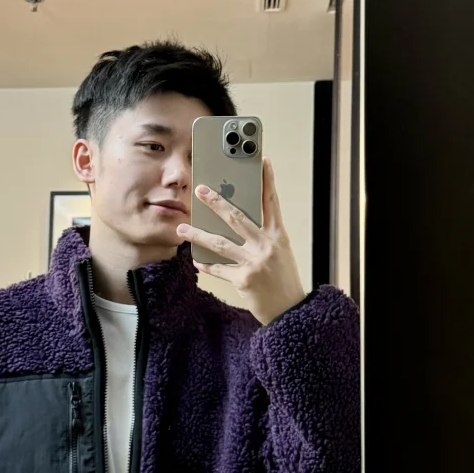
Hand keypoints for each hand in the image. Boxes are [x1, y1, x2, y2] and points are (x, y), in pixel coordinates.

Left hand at [176, 157, 306, 324]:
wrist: (291, 310)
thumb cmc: (284, 279)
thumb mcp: (279, 252)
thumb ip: (262, 236)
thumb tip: (236, 221)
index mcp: (278, 235)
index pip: (272, 202)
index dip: (268, 181)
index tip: (263, 161)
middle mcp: (267, 245)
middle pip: (237, 217)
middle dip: (216, 202)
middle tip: (200, 190)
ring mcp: (255, 262)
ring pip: (220, 243)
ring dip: (198, 234)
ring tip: (182, 227)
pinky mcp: (244, 279)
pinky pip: (219, 268)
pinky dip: (206, 264)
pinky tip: (196, 259)